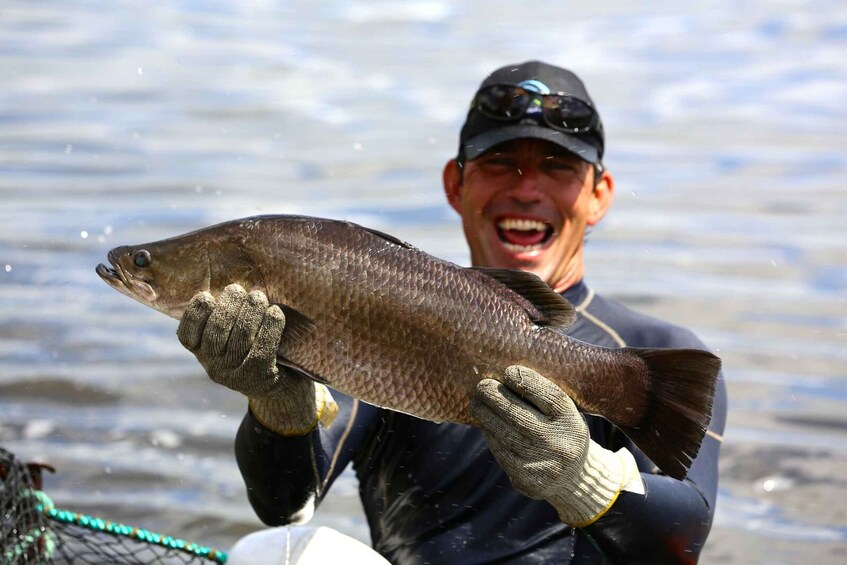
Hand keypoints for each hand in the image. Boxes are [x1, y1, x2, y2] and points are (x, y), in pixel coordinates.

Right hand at [177, 284, 335, 434]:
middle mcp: (215, 366)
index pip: (187, 335)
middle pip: (216, 332)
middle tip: (238, 289)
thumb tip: (229, 282)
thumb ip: (225, 314)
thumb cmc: (253, 349)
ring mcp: (236, 375)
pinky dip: (270, 326)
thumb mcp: (233, 335)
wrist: (282, 386)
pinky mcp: (260, 377)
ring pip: (240, 338)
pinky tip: (275, 312)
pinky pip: (263, 348)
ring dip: (250, 312)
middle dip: (227, 306)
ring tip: (259, 296)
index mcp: (203, 353)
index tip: (206, 296)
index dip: (194, 315)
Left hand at [471, 366, 641, 526]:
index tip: (509, 371)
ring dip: (485, 414)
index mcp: (570, 421)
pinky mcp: (525, 479)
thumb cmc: (562, 433)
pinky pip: (500, 451)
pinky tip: (485, 424)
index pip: (547, 395)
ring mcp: (540, 462)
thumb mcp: (566, 413)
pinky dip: (489, 435)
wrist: (574, 478)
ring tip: (477, 403)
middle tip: (482, 385)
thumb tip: (505, 374)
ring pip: (503, 433)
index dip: (524, 380)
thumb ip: (543, 397)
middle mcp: (557, 442)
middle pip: (516, 414)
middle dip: (494, 396)